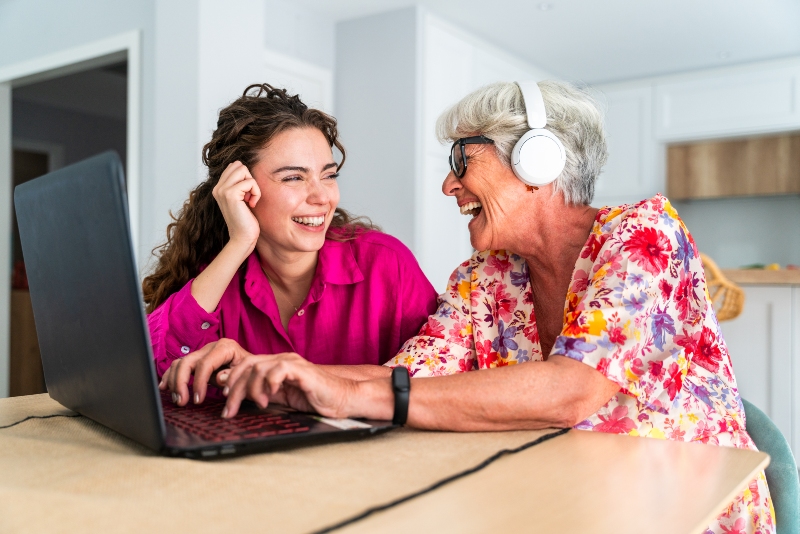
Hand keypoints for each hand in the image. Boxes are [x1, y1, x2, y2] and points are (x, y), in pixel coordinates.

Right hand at [158, 338, 252, 405]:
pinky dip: (170, 376)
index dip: (198, 383)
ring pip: (180, 363)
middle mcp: (211, 347)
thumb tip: (218, 378)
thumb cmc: (250, 371)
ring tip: (178, 399)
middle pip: (187, 361)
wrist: (254, 367)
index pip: (205, 364)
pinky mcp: (197, 359)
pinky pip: (178, 365)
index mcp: (225, 347)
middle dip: (181, 382)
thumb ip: (233, 375)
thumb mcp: (247, 373)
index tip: (198, 400)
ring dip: (174, 381)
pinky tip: (164, 387)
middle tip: (182, 402)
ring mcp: (202, 352)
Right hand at [212, 161, 260, 250]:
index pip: (234, 166)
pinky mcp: (230, 194)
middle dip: (249, 178)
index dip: (246, 177)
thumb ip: (238, 184)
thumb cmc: (245, 220)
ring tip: (250, 199)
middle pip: (239, 165)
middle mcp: (218, 187)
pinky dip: (256, 192)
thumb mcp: (241, 199)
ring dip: (253, 185)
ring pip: (243, 170)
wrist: (242, 238)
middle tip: (249, 196)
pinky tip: (252, 204)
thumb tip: (242, 167)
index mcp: (219, 188)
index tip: (246, 194)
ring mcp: (222, 190)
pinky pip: (250, 182)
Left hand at [217, 353, 357, 418]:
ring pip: (258, 367)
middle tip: (229, 409)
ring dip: (251, 389)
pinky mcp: (302, 370)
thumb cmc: (316, 399)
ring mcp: (292, 363)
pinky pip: (279, 369)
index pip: (246, 366)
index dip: (232, 382)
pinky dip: (270, 383)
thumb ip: (263, 394)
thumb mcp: (282, 399)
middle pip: (247, 366)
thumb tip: (239, 398)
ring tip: (258, 404)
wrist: (342, 399)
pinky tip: (270, 396)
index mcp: (276, 365)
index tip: (225, 401)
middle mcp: (282, 360)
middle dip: (234, 388)